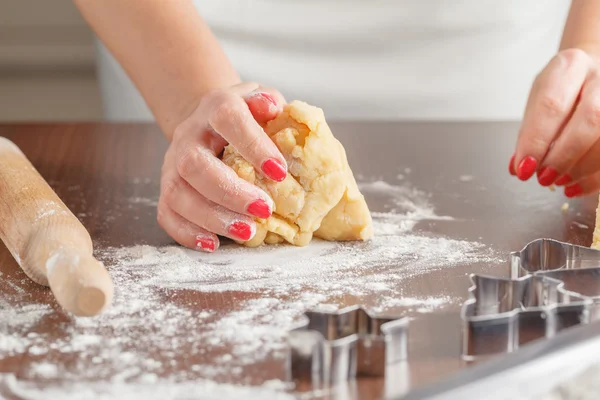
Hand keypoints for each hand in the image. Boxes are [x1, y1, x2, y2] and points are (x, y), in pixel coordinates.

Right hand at [157, 82, 286, 251]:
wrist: (210, 123)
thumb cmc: (245, 116)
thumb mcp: (260, 100)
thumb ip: (268, 101)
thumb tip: (272, 108)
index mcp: (216, 107)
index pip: (228, 120)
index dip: (253, 145)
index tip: (279, 172)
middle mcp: (189, 135)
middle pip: (195, 164)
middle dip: (230, 192)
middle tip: (264, 210)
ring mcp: (173, 163)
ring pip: (179, 193)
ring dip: (212, 217)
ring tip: (247, 232)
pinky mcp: (167, 189)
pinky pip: (167, 213)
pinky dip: (187, 232)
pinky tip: (213, 243)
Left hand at [510, 48, 599, 196]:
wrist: (597, 68)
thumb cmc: (564, 88)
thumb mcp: (539, 100)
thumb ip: (529, 132)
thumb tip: (517, 167)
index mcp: (570, 67)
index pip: (552, 105)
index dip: (537, 141)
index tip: (524, 168)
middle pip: (591, 119)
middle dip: (564, 156)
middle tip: (543, 178)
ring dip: (582, 169)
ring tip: (559, 182)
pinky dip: (595, 178)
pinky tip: (576, 187)